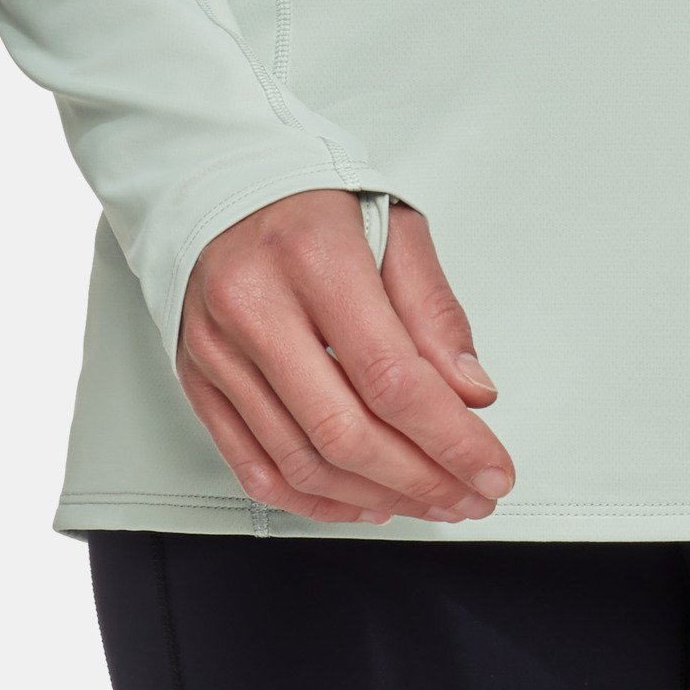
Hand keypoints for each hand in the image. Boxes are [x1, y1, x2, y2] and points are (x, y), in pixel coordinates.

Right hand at [174, 191, 514, 524]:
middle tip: (468, 496)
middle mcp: (255, 305)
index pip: (391, 376)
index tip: (491, 470)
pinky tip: (363, 501)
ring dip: (376, 498)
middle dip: (421, 481)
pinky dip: (315, 501)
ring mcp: (218, 350)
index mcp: (314, 256)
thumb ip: (435, 312)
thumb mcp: (394, 228)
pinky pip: (254, 468)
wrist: (220, 187)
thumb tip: (471, 394)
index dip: (450, 439)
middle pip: (345, 431)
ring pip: (302, 461)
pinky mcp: (198, 381)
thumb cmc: (311, 207)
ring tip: (428, 501)